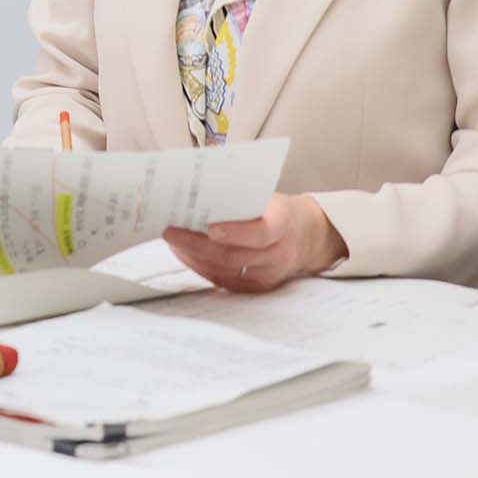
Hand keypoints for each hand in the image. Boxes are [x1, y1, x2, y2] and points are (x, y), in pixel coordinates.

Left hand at [163, 193, 346, 292]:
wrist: (306, 234)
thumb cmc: (275, 209)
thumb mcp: (265, 197)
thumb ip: (238, 197)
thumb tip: (197, 191)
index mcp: (284, 224)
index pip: (262, 233)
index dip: (235, 233)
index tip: (209, 228)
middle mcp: (280, 253)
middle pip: (235, 255)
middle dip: (197, 245)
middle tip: (171, 233)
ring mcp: (270, 274)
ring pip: (227, 271)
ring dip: (194, 257)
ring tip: (173, 242)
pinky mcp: (260, 286)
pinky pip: (227, 282)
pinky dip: (202, 268)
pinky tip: (186, 255)